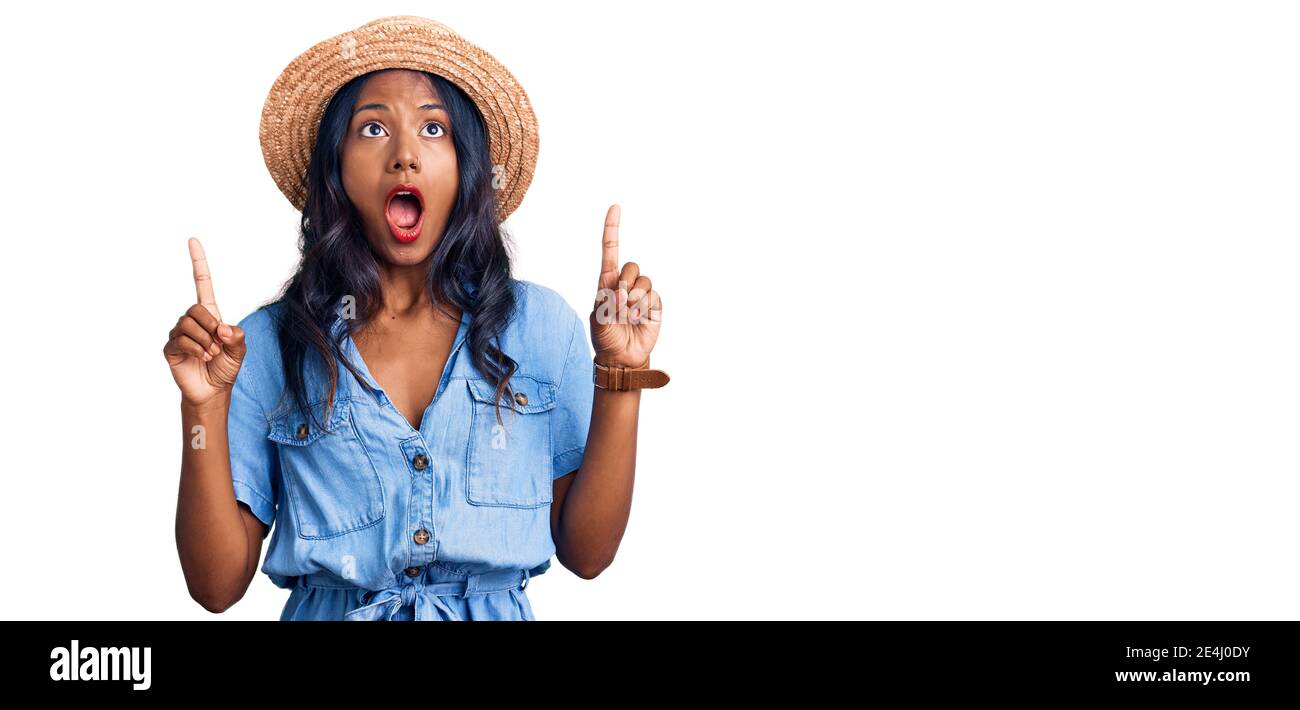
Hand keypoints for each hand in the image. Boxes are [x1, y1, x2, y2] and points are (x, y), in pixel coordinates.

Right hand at [163, 238, 246, 406]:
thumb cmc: (226, 367)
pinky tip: (203, 357)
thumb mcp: (240, 350)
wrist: (213, 390)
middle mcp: (192, 320)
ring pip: (188, 324)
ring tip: (211, 354)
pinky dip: (196, 348)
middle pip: (196, 308)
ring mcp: (179, 333)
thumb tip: (223, 329)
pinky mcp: (170, 347)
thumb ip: (237, 337)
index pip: (202, 283)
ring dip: (205, 340)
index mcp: (210, 315)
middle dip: (211, 324)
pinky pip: (180, 339)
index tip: (192, 240)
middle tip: (219, 343)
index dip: (198, 262)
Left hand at [589, 205, 661, 367]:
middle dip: (626, 285)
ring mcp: (641, 294)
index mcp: (607, 282)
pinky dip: (645, 308)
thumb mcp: (598, 321)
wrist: (623, 358)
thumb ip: (607, 304)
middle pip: (631, 266)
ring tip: (628, 317)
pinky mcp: (654, 304)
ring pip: (644, 281)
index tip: (615, 208)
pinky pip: (654, 296)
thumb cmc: (606, 338)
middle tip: (619, 306)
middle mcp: (625, 284)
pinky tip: (639, 320)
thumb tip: (622, 293)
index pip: (610, 251)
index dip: (612, 229)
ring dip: (636, 300)